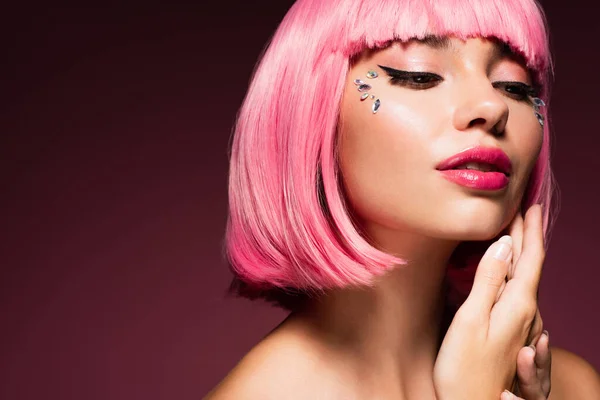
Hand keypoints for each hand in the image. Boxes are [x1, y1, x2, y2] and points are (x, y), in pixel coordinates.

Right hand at [433, 204, 544, 398]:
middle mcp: (526, 313)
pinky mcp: (508, 332)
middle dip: (528, 236)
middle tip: (523, 210)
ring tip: (517, 232)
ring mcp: (519, 325)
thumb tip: (503, 245)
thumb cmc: (464, 368)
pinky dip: (514, 272)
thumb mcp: (472, 320)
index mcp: (519, 305)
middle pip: (531, 266)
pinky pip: (517, 292)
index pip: (530, 258)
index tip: (530, 204)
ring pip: (525, 279)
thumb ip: (488, 281)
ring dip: (522, 252)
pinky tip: (507, 272)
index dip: (530, 229)